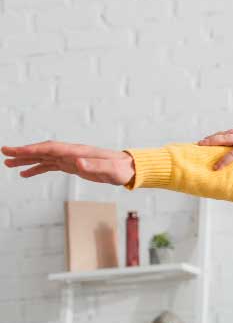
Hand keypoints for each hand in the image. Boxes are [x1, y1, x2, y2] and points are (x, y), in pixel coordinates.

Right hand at [2, 141, 133, 184]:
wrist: (129, 169)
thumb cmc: (121, 169)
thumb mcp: (110, 170)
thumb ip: (95, 166)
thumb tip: (78, 163)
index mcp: (78, 152)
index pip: (50, 148)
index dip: (31, 149)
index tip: (14, 150)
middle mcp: (72, 153)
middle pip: (43, 151)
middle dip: (23, 152)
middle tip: (4, 154)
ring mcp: (71, 159)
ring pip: (44, 158)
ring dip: (26, 161)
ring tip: (8, 165)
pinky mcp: (73, 166)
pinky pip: (51, 166)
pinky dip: (37, 169)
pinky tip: (26, 174)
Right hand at [197, 117, 232, 178]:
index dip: (224, 161)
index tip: (215, 168)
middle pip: (225, 137)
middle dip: (211, 141)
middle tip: (198, 145)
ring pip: (226, 133)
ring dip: (214, 137)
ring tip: (201, 141)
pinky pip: (231, 131)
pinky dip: (221, 134)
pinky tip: (215, 138)